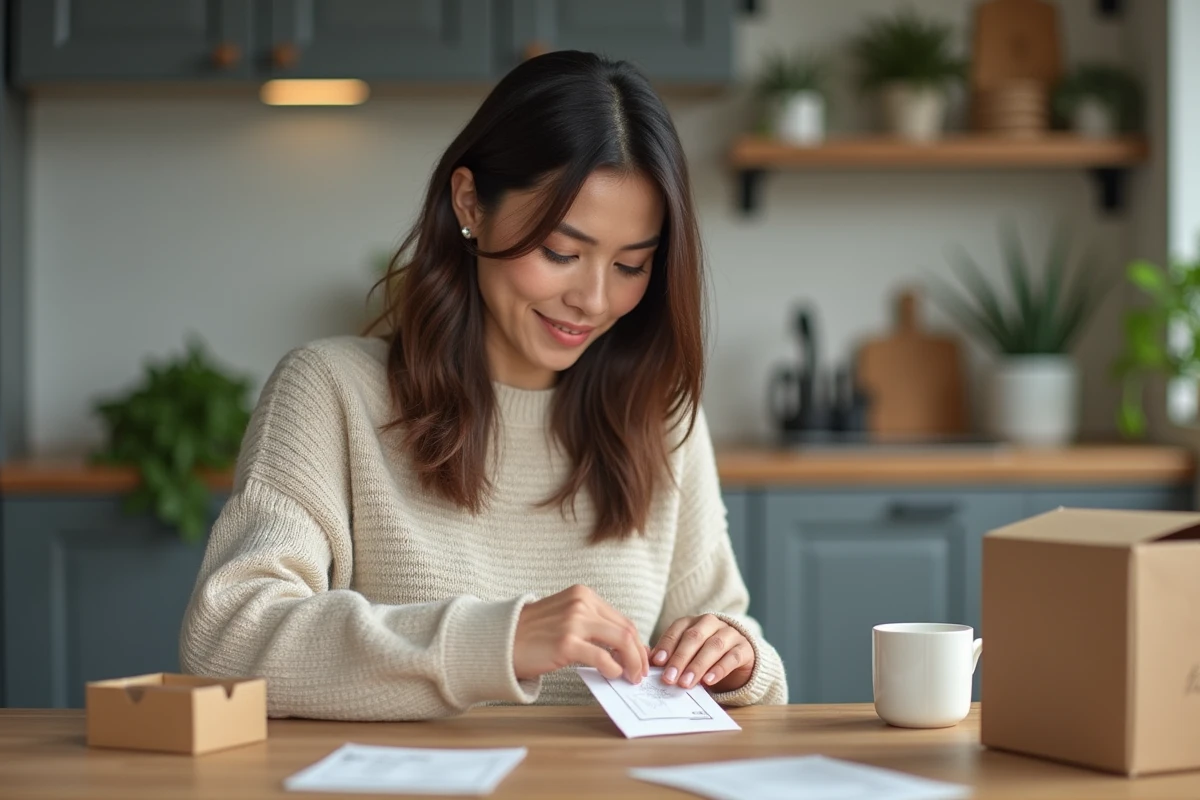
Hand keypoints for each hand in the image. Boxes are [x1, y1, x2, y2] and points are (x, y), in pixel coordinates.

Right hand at [513, 585, 648, 683]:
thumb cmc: (534, 634)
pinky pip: (602, 657)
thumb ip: (592, 626)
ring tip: (632, 678)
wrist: (501, 640)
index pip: (622, 620)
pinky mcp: (566, 642)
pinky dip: (613, 668)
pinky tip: (612, 675)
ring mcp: (574, 621)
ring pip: (621, 641)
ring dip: (632, 663)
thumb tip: (624, 647)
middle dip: (639, 654)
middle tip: (641, 673)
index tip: (641, 659)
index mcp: (583, 595)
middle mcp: (581, 603)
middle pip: (626, 630)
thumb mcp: (566, 618)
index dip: (637, 642)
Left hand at [651, 614, 753, 692]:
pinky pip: (732, 657)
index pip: (678, 629)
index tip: (657, 662)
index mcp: (694, 622)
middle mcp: (712, 623)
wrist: (740, 658)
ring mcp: (730, 634)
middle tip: (669, 678)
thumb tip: (647, 660)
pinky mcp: (745, 649)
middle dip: (680, 658)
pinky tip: (708, 681)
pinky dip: (719, 669)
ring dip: (698, 665)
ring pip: (714, 645)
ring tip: (686, 683)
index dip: (667, 645)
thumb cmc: (706, 656)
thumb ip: (669, 656)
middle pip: (694, 636)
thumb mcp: (687, 655)